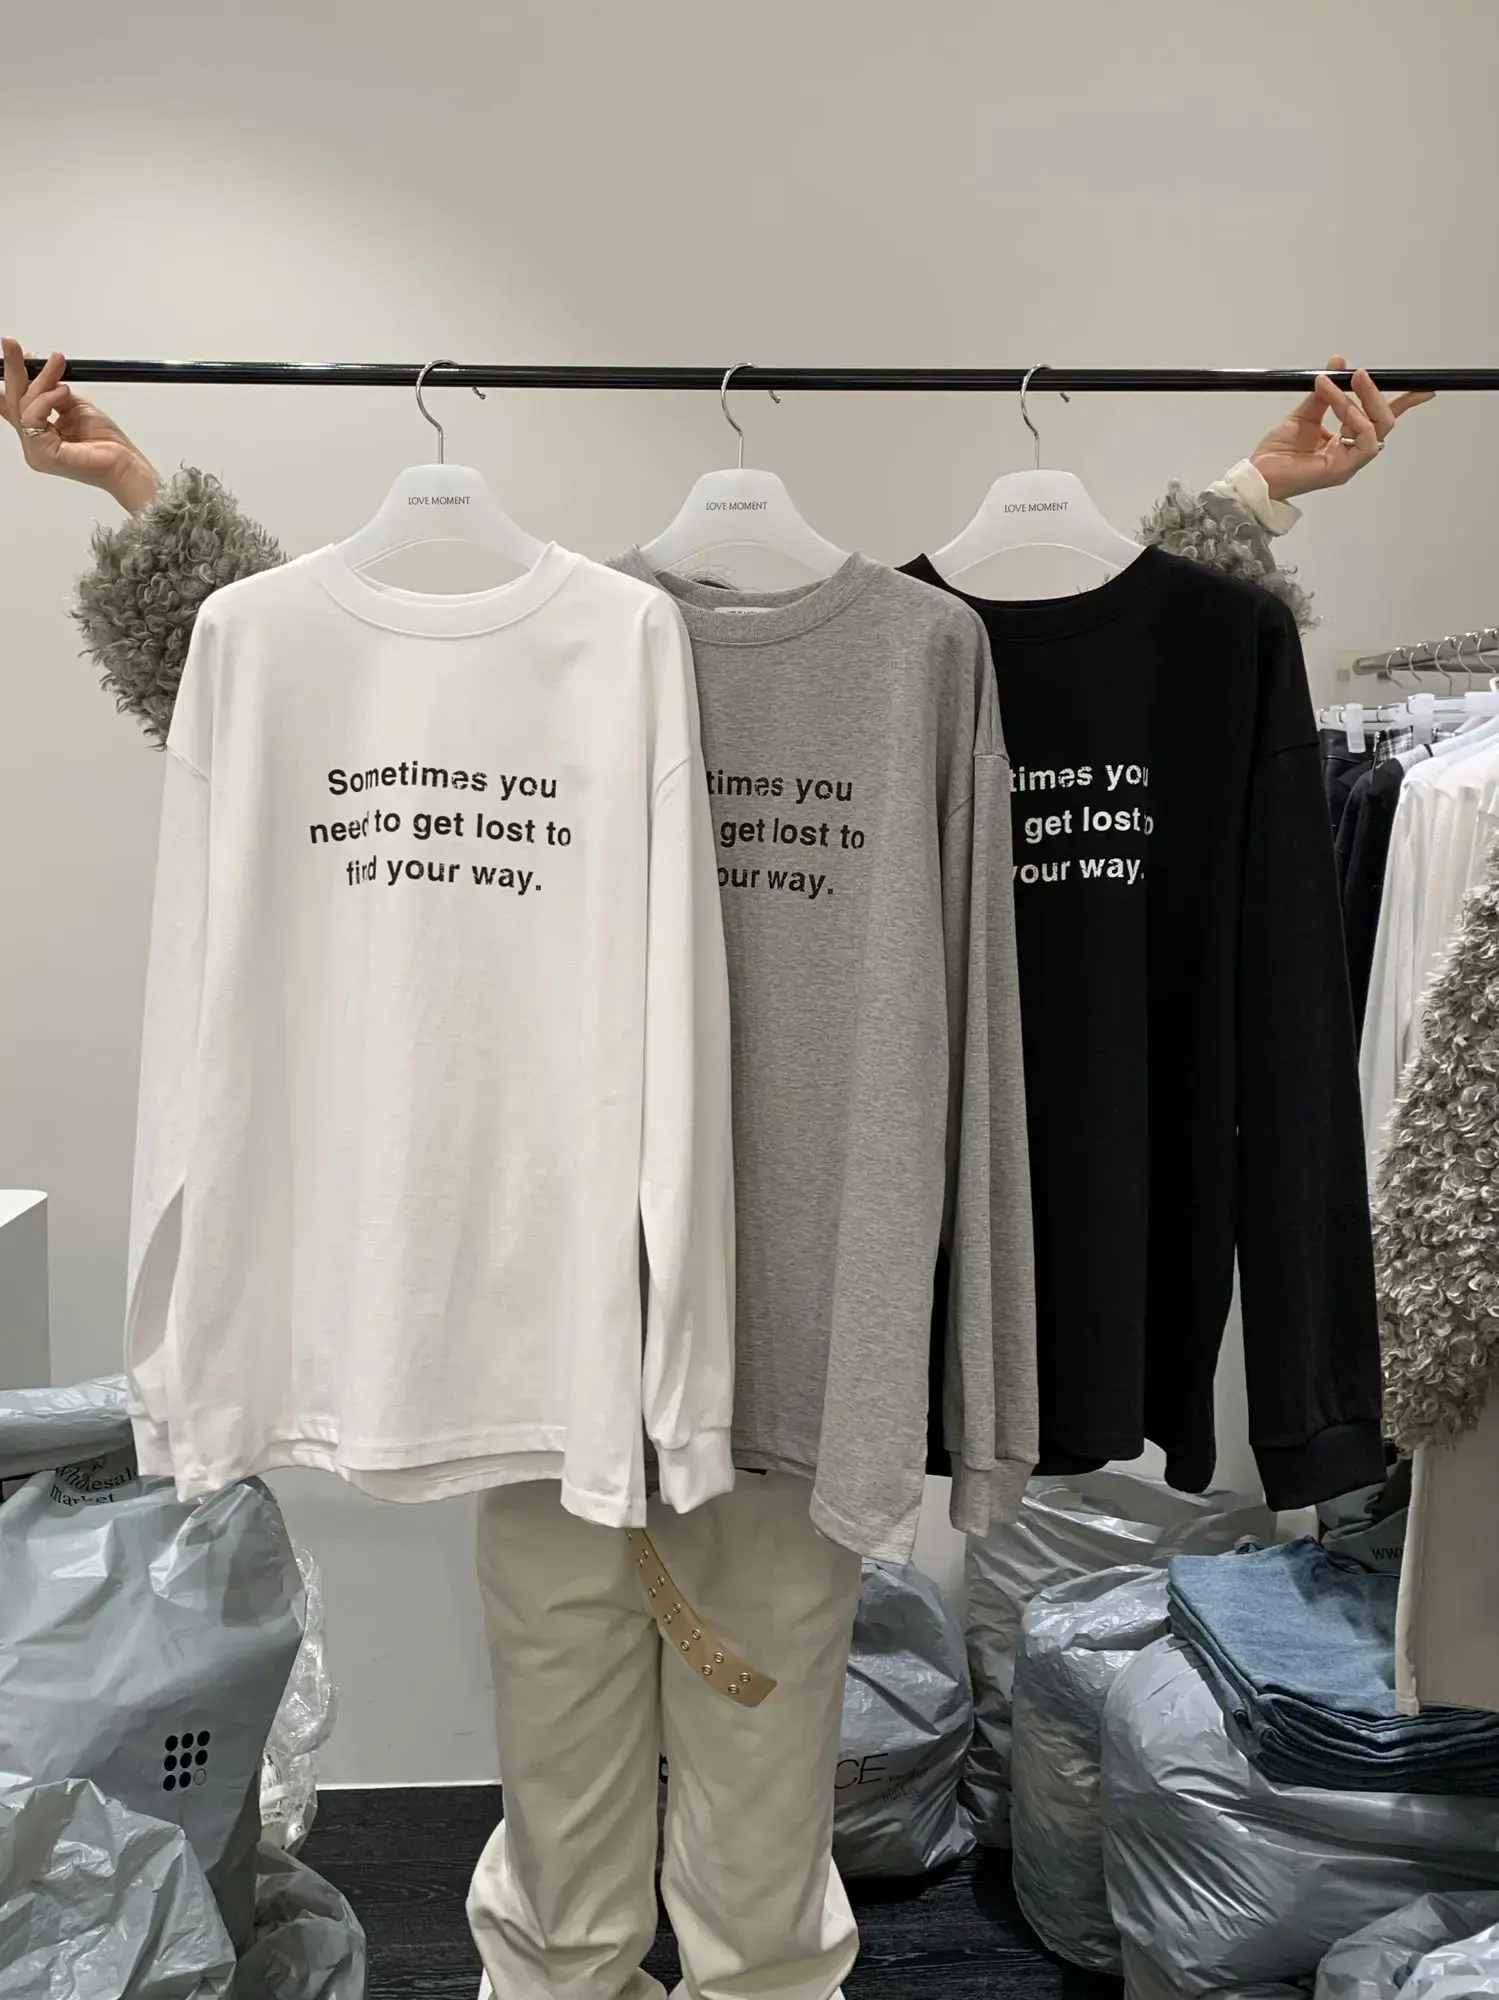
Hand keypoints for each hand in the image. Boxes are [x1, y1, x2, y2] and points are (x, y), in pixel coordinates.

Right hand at [2, 339, 158, 511]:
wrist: (124, 463)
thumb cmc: (106, 443)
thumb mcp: (75, 406)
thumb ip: (54, 391)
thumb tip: (43, 371)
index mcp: (38, 433)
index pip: (15, 404)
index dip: (14, 377)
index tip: (18, 353)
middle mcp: (33, 443)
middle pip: (14, 402)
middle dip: (15, 370)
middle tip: (12, 344)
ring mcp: (35, 450)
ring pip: (24, 406)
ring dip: (40, 380)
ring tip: (56, 364)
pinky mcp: (42, 454)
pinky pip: (33, 418)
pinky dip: (46, 399)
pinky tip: (63, 390)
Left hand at [1251, 354, 1433, 502]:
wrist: (1258, 473)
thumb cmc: (1278, 451)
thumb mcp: (1304, 413)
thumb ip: (1324, 392)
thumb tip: (1338, 361)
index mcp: (1348, 439)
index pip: (1381, 418)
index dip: (1404, 402)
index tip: (1422, 386)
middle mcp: (1353, 452)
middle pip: (1385, 421)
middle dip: (1375, 394)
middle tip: (1358, 374)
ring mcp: (1350, 463)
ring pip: (1375, 428)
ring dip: (1359, 402)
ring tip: (1334, 386)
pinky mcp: (1342, 470)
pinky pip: (1364, 441)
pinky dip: (1354, 418)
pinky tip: (1338, 407)